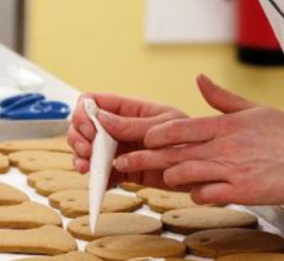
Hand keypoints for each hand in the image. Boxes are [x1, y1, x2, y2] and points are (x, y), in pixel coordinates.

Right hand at [67, 92, 186, 186]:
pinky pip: (102, 173)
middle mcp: (120, 127)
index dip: (84, 113)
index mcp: (129, 109)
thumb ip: (133, 124)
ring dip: (81, 158)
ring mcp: (120, 149)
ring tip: (87, 168)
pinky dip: (97, 179)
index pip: (94, 101)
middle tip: (87, 151)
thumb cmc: (192, 138)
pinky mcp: (124, 170)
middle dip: (78, 138)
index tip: (90, 130)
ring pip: (88, 150)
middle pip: (84, 126)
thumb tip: (101, 117)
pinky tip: (100, 182)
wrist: (205, 169)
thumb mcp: (165, 126)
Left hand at [115, 75, 283, 204]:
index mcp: (226, 125)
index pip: (180, 128)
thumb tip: (199, 79)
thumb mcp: (253, 109)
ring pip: (187, 174)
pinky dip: (197, 194)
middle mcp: (226, 146)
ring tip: (163, 178)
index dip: (155, 134)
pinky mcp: (242, 191)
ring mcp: (233, 170)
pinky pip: (208, 195)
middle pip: (175, 153)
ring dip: (171, 177)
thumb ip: (221, 98)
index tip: (139, 138)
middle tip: (122, 163)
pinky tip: (196, 191)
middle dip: (145, 159)